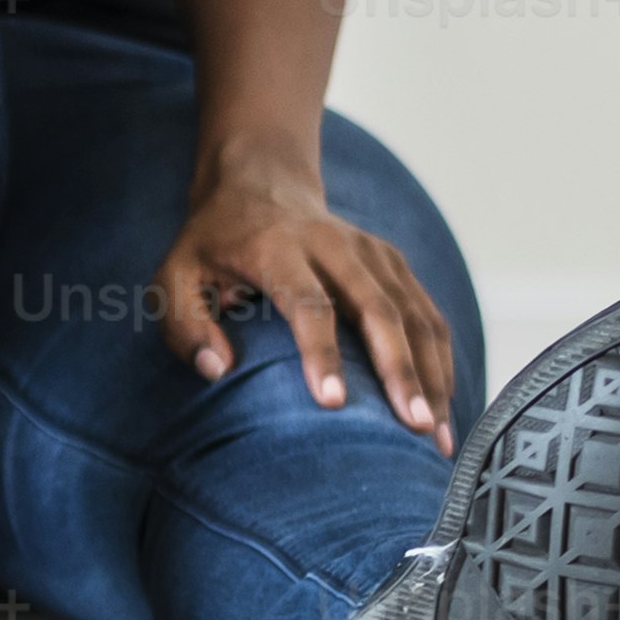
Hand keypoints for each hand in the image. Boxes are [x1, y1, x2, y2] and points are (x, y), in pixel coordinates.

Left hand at [154, 148, 452, 444]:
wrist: (262, 185)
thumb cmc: (212, 245)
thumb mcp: (174, 277)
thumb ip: (185, 324)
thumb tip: (216, 370)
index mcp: (280, 250)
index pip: (308, 304)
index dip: (321, 353)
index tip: (332, 403)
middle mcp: (338, 246)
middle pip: (379, 311)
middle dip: (400, 372)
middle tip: (415, 427)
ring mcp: (375, 254)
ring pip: (416, 315)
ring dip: (433, 374)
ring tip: (439, 434)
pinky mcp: (395, 265)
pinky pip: (428, 316)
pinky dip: (440, 362)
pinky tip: (445, 406)